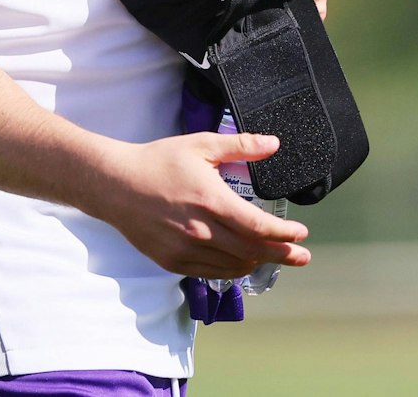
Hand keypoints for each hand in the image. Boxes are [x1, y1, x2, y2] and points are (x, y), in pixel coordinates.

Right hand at [89, 132, 311, 280]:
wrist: (115, 185)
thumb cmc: (158, 161)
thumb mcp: (201, 145)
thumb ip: (241, 146)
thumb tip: (274, 144)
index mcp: (211, 200)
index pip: (258, 227)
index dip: (284, 234)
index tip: (301, 234)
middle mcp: (200, 231)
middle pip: (252, 251)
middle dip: (282, 254)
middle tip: (302, 256)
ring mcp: (185, 250)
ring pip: (233, 266)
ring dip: (257, 262)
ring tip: (273, 257)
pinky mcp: (172, 261)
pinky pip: (211, 273)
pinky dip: (232, 270)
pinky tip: (242, 262)